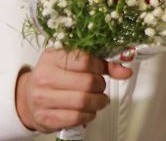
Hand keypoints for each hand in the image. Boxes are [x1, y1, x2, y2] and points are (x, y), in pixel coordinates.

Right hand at [15, 49, 132, 131]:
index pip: (85, 60)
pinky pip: (76, 118)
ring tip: (99, 100)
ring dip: (98, 102)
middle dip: (101, 86)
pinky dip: (89, 115)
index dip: (100, 66)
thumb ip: (102, 64)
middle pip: (87, 83)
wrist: (28, 97)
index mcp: (52, 58)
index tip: (101, 70)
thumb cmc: (55, 76)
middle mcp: (44, 77)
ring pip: (83, 101)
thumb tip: (126, 71)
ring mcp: (42, 99)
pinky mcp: (45, 118)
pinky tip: (88, 111)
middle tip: (101, 88)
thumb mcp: (73, 63)